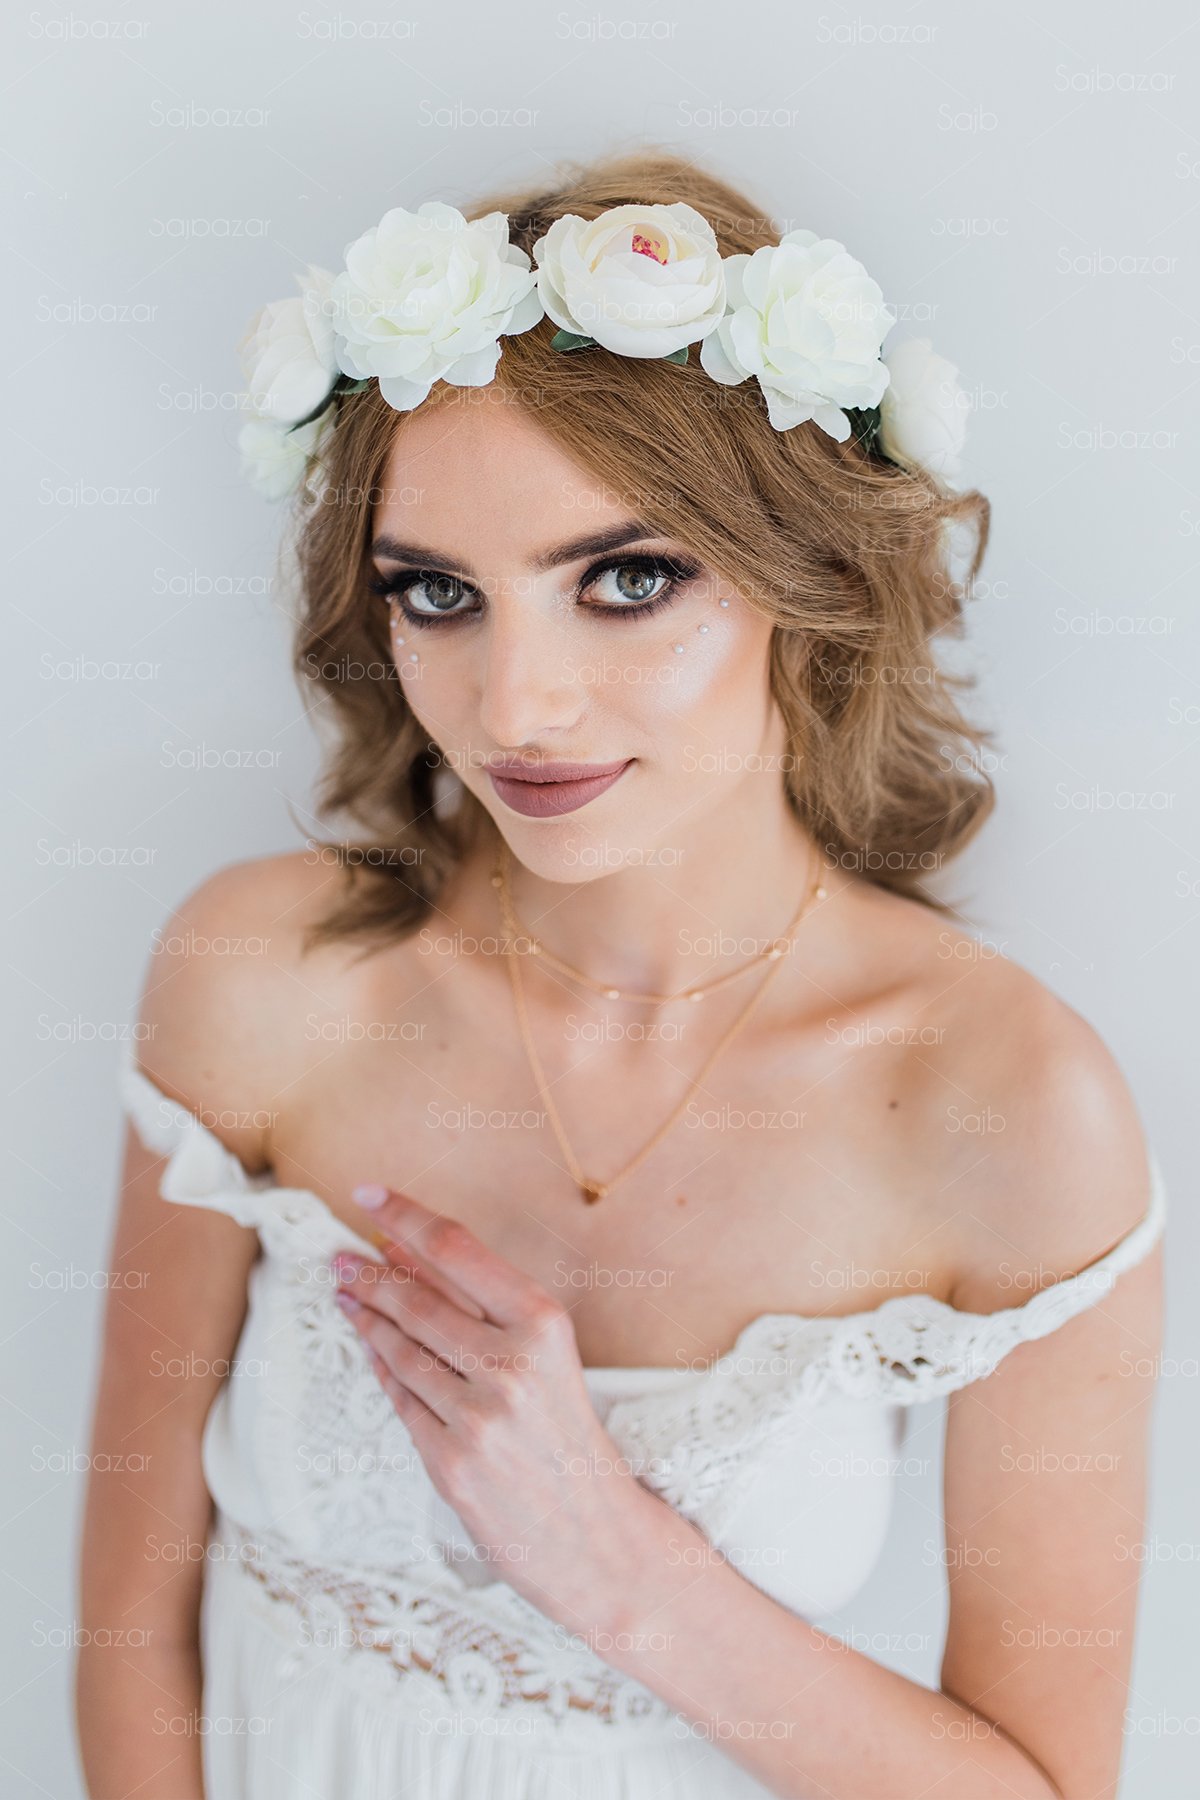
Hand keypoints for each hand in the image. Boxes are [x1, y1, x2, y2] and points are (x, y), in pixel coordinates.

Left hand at [330, 1184, 657, 1636]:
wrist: (597, 1538)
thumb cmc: (572, 1438)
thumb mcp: (549, 1357)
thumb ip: (483, 1307)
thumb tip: (409, 1251)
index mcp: (545, 1323)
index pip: (458, 1250)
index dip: (406, 1216)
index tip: (369, 1194)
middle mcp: (511, 1364)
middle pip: (418, 1298)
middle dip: (370, 1271)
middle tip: (339, 1254)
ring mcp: (477, 1416)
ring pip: (400, 1348)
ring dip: (365, 1315)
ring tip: (345, 1292)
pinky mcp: (449, 1462)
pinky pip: (400, 1399)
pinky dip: (380, 1367)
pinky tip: (368, 1345)